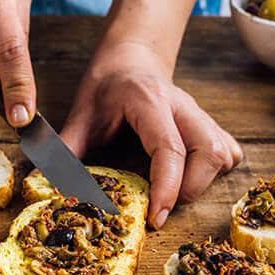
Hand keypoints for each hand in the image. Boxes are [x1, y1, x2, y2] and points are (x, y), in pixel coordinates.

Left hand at [60, 38, 241, 227]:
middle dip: (191, 189)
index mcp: (149, 101)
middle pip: (210, 152)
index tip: (155, 218)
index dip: (166, 187)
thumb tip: (46, 183)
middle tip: (161, 205)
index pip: (170, 148)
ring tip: (173, 192)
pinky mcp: (209, 124)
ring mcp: (199, 114)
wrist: (133, 56)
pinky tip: (191, 177)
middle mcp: (182, 106)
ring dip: (203, 181)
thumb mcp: (82, 112)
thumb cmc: (107, 83)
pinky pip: (228, 152)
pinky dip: (214, 172)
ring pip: (224, 153)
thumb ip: (66, 147)